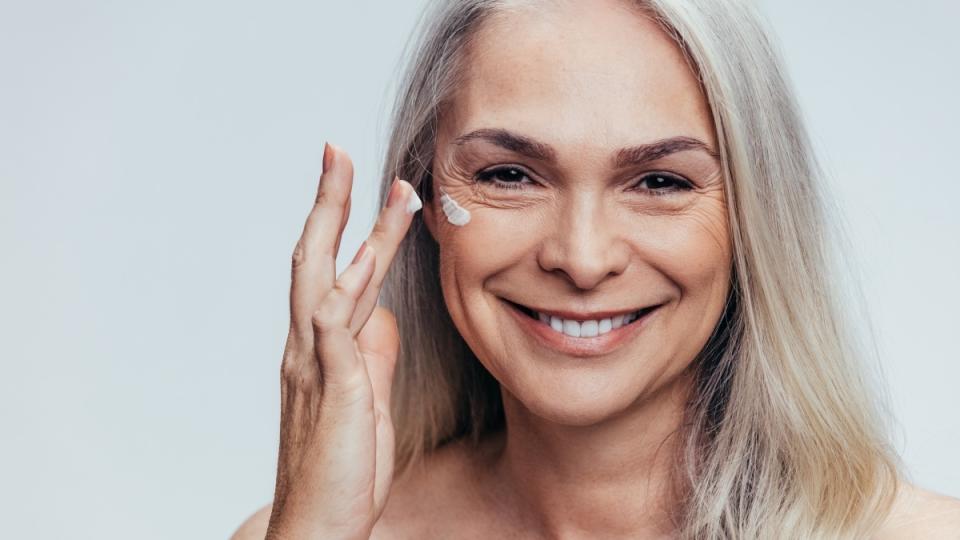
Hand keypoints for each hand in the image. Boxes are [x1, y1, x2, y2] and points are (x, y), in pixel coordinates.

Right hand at [265, 142, 419, 538]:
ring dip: (353, 230)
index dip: (347, 223)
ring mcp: (314, 368)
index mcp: (321, 348)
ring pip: (326, 282)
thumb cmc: (340, 468)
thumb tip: (383, 316)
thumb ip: (370, 356)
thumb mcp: (365, 400)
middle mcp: (308, 348)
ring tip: (378, 185)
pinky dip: (348, 291)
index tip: (364, 180)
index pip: (332, 270)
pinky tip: (367, 258)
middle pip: (315, 259)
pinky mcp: (330, 393)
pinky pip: (335, 331)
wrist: (316, 526)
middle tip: (339, 150)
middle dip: (330, 202)